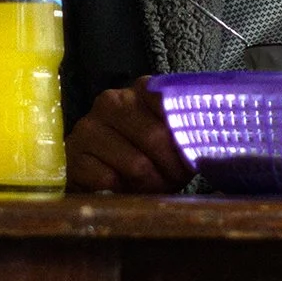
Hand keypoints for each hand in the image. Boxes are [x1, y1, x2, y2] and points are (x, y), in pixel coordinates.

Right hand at [66, 82, 191, 192]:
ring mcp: (88, 127)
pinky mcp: (73, 156)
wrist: (100, 177)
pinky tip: (125, 190)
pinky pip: (109, 180)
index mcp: (141, 89)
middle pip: (156, 137)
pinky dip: (124, 192)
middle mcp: (112, 101)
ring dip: (152, 184)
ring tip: (154, 188)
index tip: (193, 156)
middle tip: (176, 181)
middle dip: (173, 168)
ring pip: (135, 163)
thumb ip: (187, 132)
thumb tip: (208, 144)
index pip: (172, 103)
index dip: (187, 137)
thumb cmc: (146, 154)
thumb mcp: (170, 139)